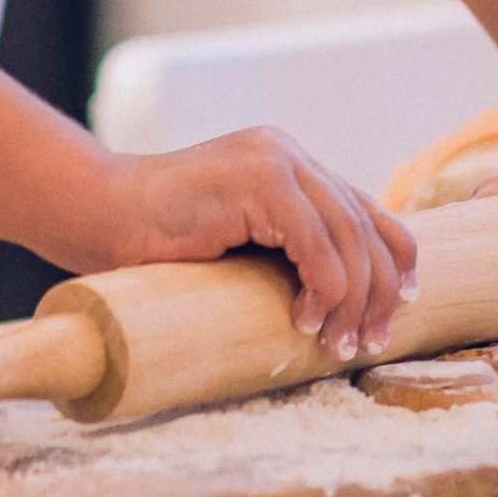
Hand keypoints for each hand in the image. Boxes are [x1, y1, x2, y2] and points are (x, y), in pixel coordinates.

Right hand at [90, 128, 418, 362]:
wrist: (96, 212)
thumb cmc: (156, 242)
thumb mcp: (238, 241)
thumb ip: (282, 246)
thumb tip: (339, 301)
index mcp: (289, 162)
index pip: (367, 208)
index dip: (395, 259)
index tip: (401, 306)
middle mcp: (288, 153)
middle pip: (367, 225)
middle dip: (379, 292)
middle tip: (368, 342)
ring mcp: (274, 160)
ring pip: (349, 237)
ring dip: (352, 300)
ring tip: (337, 343)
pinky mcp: (257, 179)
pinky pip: (315, 243)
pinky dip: (323, 288)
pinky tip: (306, 320)